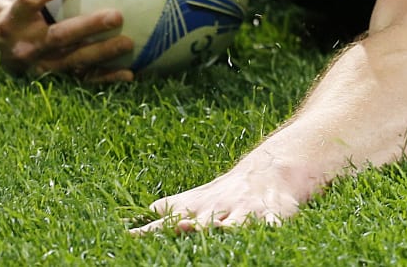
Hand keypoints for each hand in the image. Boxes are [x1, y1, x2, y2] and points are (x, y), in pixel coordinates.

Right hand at [0, 0, 134, 81]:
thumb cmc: (8, 6)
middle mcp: (25, 44)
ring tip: (128, 43)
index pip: (30, 0)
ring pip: (73, 61)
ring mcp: (41, 65)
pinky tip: (128, 73)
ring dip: (102, 54)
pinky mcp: (54, 79)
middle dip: (88, 28)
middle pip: (59, 36)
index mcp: (11, 17)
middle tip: (117, 16)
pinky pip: (81, 80)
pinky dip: (104, 79)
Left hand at [130, 150, 312, 232]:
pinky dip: (271, 225)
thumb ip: (172, 208)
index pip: (172, 219)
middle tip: (180, 226)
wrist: (269, 171)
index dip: (155, 228)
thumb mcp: (199, 197)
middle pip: (205, 221)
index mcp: (202, 207)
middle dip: (193, 225)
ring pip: (237, 222)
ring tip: (220, 229)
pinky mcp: (272, 215)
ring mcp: (246, 211)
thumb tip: (143, 216)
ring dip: (228, 226)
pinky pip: (273, 222)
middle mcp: (221, 209)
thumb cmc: (227, 192)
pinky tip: (270, 228)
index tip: (133, 235)